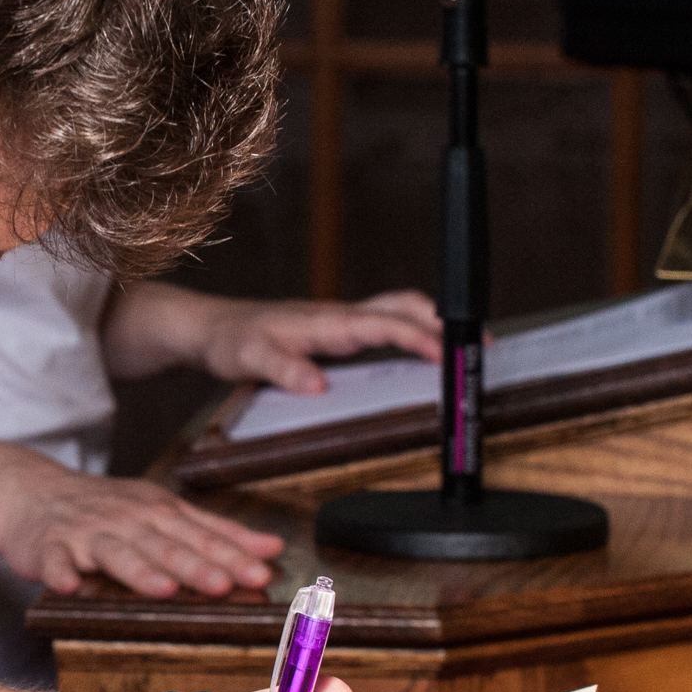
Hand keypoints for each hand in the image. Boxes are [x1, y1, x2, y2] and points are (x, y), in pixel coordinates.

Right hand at [0, 462, 281, 595]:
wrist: (32, 492)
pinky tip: (69, 584)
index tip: (262, 575)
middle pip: (164, 544)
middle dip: (195, 565)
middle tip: (224, 585)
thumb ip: (217, 532)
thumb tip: (273, 548)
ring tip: (162, 589)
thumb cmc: (105, 509)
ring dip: (138, 570)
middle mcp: (126, 520)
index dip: (231, 556)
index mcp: (157, 512)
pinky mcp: (47, 546)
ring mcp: (85, 532)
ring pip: (115, 552)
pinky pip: (54, 561)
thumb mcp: (164, 511)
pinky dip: (60, 572)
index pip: (200, 536)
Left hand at [201, 290, 441, 394]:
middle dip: (443, 323)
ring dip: (432, 323)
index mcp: (325, 322)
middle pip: (402, 306)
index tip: (447, 354)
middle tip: (479, 347)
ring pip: (397, 311)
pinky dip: (412, 330)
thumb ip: (282, 369)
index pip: (383, 325)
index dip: (419, 337)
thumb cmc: (231, 341)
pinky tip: (422, 350)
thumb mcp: (248, 359)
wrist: (213, 328)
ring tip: (464, 348)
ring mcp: (340, 321)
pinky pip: (384, 324)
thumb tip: (318, 384)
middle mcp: (338, 316)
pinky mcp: (337, 330)